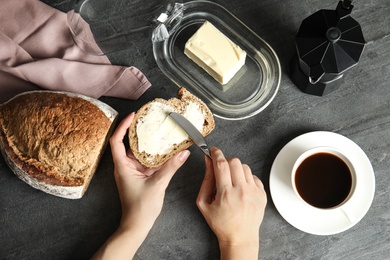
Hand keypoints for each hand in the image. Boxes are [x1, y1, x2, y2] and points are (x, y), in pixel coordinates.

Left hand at [110, 113, 189, 229]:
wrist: (137, 225)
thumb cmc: (141, 208)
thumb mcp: (158, 184)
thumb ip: (171, 167)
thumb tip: (183, 153)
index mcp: (122, 167)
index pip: (117, 141)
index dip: (123, 126)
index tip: (133, 116)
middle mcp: (125, 167)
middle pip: (128, 144)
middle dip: (137, 131)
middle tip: (148, 119)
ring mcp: (132, 172)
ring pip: (138, 153)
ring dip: (147, 143)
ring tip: (158, 131)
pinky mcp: (139, 177)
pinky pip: (146, 162)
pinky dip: (154, 155)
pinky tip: (164, 150)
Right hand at [196, 147, 266, 258]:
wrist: (240, 237)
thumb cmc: (220, 223)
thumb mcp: (204, 203)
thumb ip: (206, 180)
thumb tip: (208, 161)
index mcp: (225, 193)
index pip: (221, 164)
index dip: (216, 153)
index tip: (213, 151)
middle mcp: (242, 191)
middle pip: (234, 161)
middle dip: (225, 161)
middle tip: (221, 169)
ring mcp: (254, 192)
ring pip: (245, 166)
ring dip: (236, 169)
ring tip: (231, 181)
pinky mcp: (262, 194)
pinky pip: (253, 176)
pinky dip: (246, 178)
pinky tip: (241, 188)